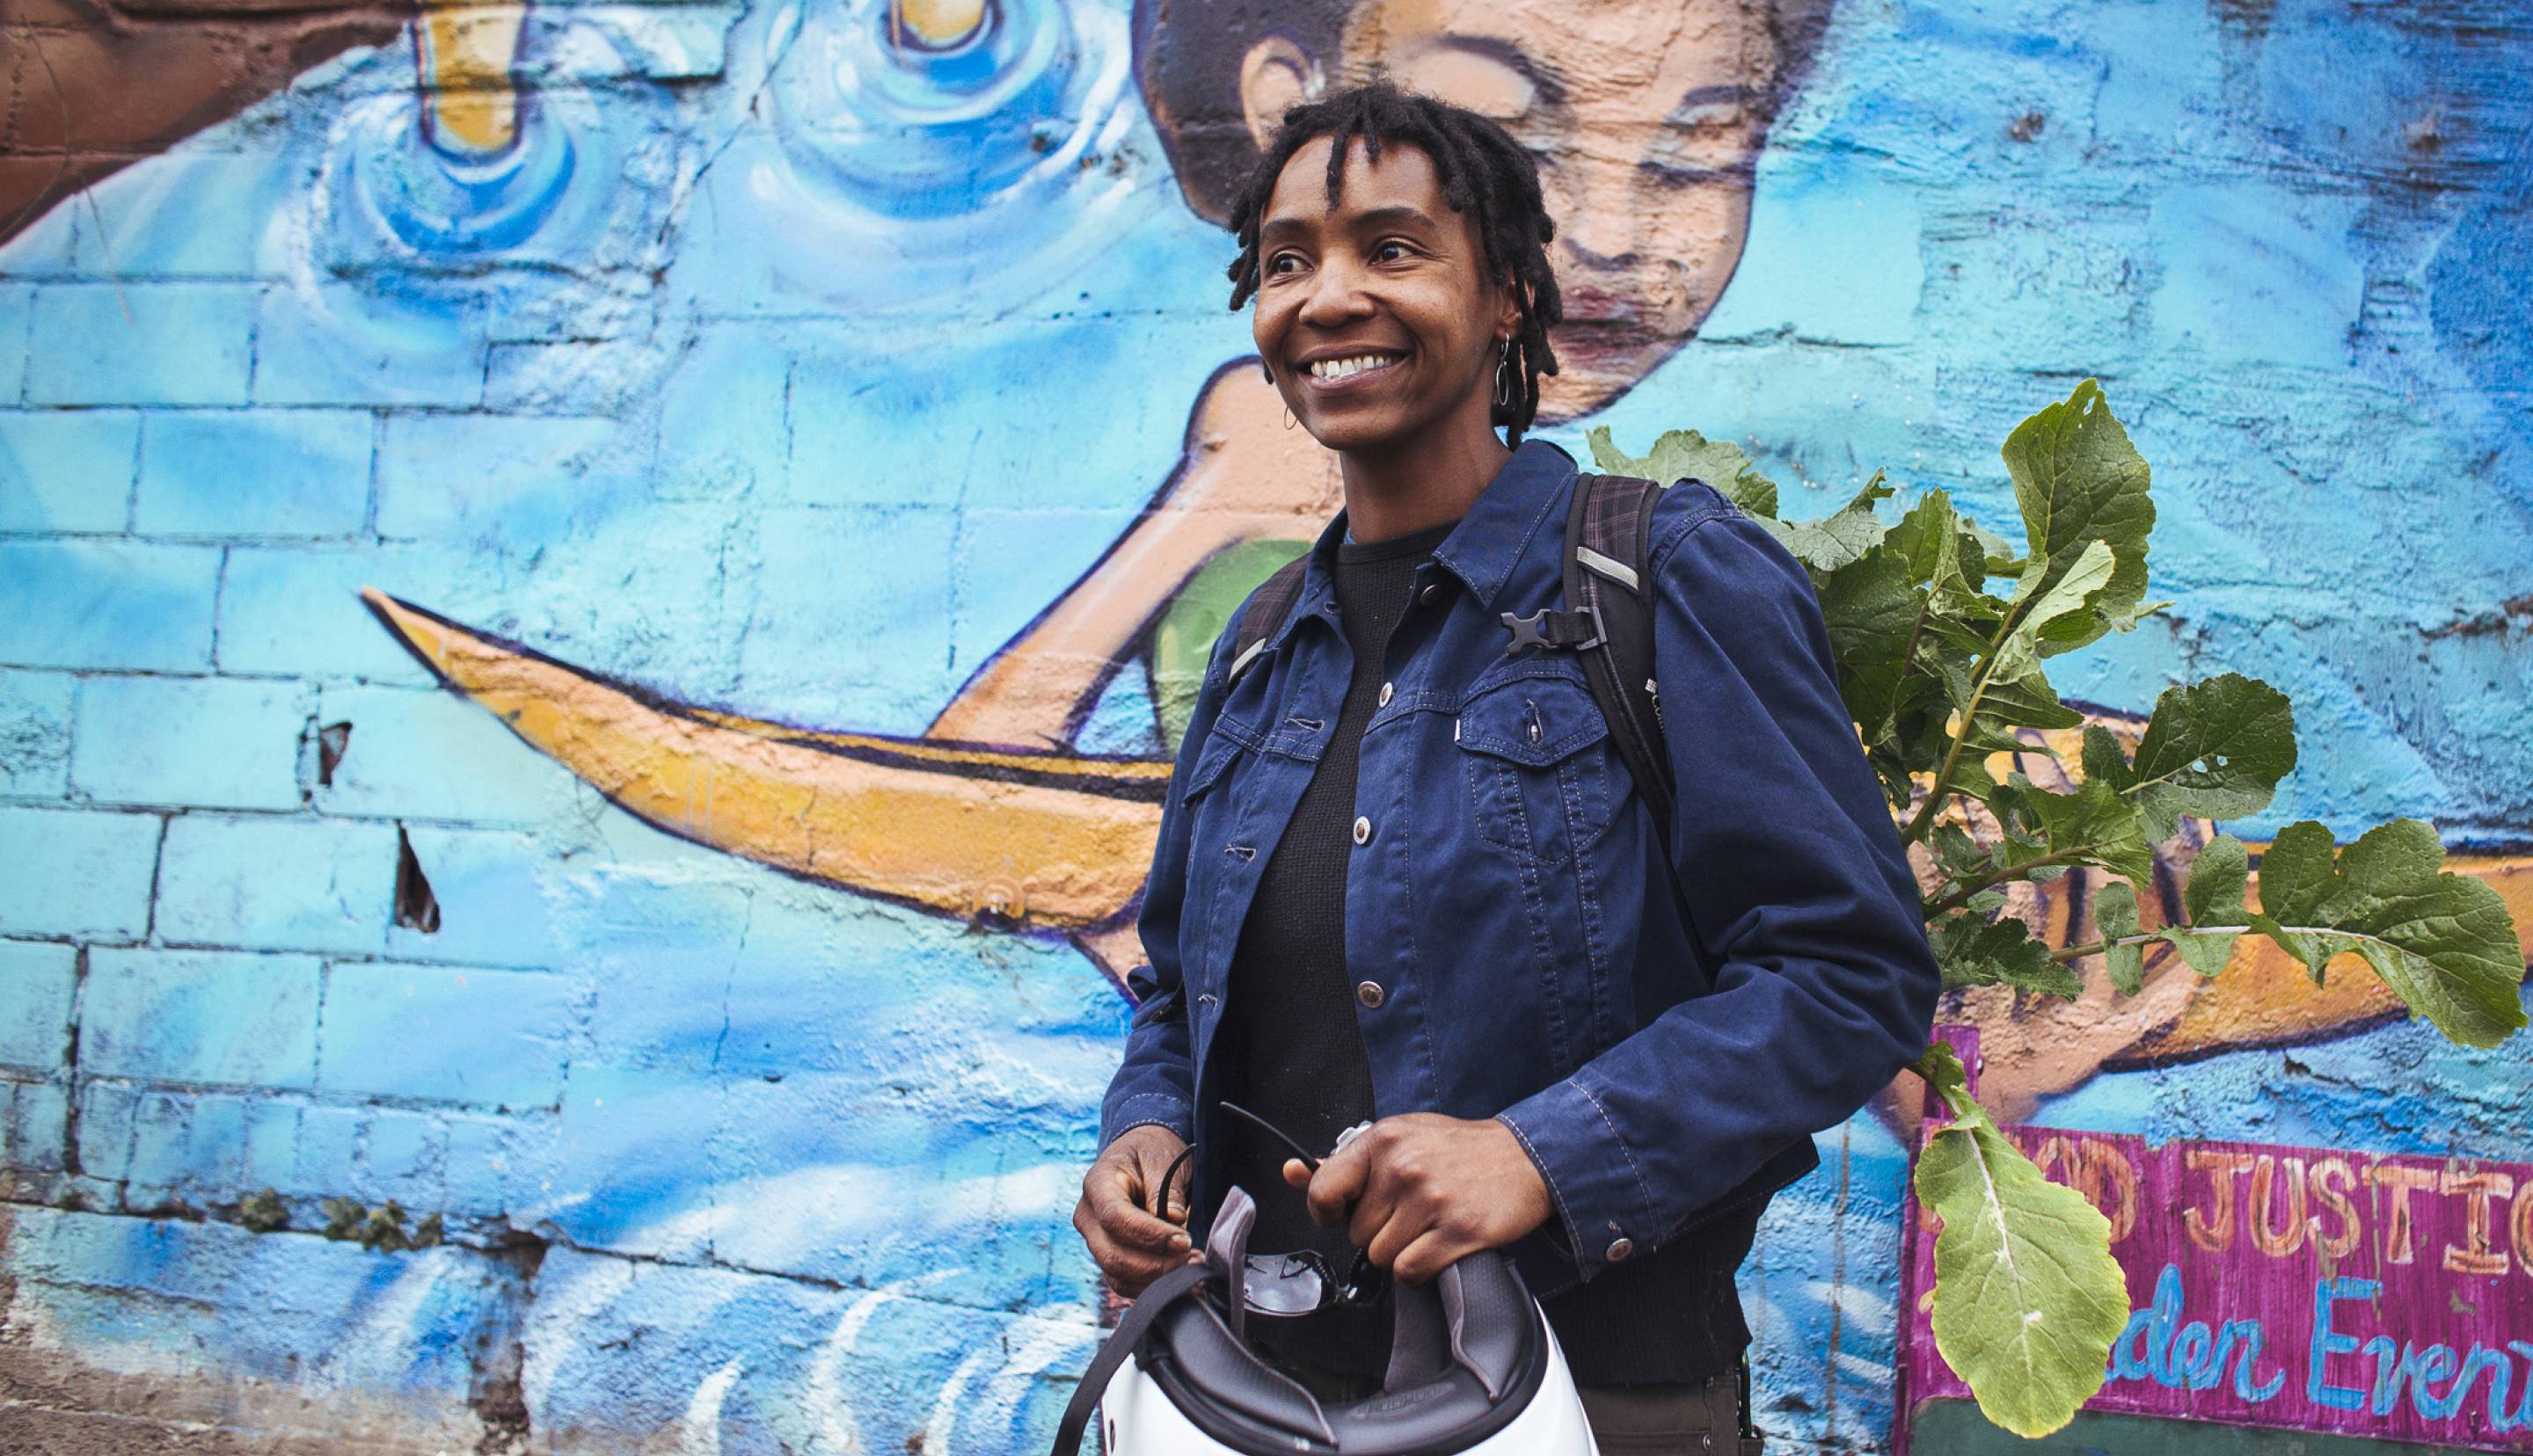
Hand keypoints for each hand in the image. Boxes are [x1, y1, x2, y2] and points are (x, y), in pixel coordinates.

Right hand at [1075, 1125, 1200, 1296]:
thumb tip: (1173, 1219)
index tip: (1184, 1240)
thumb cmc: (1151, 1153)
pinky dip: (1150, 1288)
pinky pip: (1123, 1283)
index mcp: (1097, 1184)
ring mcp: (1094, 1240)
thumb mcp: (1161, 1157)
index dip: (1149, 1235)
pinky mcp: (1108, 1257)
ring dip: (1156, 1280)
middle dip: (1156, 1265)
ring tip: (1193, 1272)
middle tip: (1194, 1261)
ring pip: (1117, 1275)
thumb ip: (1165, 1188)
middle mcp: (1088, 1216)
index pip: (1115, 1218)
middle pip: (1112, 1254)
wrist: (1140, 1157)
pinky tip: (1179, 1281)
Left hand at [1282, 1113, 1552, 1284]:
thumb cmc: (1456, 1151)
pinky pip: (1409, 1271)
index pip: (1322, 1190)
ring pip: (1380, 1256)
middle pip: (1355, 1233)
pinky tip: (1436, 1248)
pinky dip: (1418, 1270)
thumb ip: (1347, 1161)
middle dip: (1376, 1232)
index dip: (1325, 1212)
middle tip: (1407, 1213)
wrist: (1525, 1157)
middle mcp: (1403, 1167)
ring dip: (1399, 1252)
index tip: (1342, 1214)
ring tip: (1426, 1227)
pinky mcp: (1458, 1231)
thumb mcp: (1401, 1138)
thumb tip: (1292, 1172)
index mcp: (1383, 1140)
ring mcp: (1431, 1200)